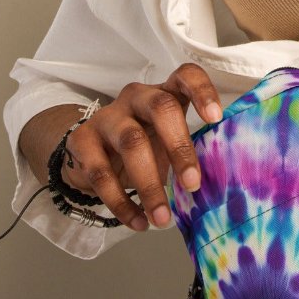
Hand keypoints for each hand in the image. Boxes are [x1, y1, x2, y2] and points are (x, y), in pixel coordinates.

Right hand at [56, 63, 222, 232]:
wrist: (91, 153)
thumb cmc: (145, 144)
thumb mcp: (168, 141)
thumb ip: (189, 153)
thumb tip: (215, 188)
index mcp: (166, 92)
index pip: (186, 76)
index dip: (202, 92)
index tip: (216, 118)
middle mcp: (137, 96)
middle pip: (161, 108)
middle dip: (179, 147)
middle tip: (193, 184)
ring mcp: (108, 116)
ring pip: (132, 142)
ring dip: (149, 184)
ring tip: (162, 218)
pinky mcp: (82, 139)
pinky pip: (101, 172)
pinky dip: (121, 202)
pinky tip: (137, 221)